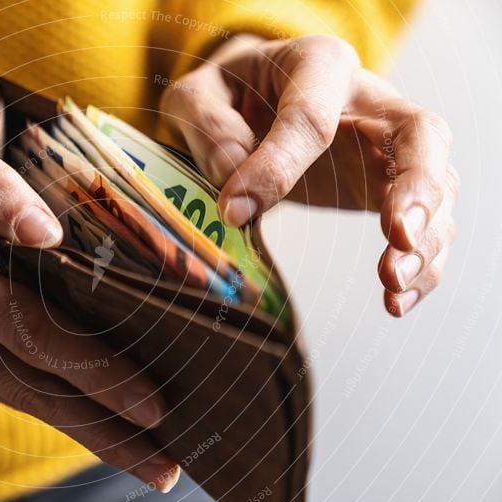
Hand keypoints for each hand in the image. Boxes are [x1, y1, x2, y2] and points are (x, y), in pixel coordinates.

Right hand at [0, 109, 178, 490]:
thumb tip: (48, 231)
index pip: (29, 330)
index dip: (93, 371)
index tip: (154, 408)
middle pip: (30, 388)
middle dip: (105, 433)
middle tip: (169, 472)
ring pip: (14, 394)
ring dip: (84, 428)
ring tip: (147, 458)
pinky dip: (44, 396)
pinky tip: (91, 411)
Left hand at [160, 34, 457, 316]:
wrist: (253, 97)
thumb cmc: (229, 95)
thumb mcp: (198, 96)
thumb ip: (208, 125)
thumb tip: (233, 171)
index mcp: (317, 66)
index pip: (311, 117)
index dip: (276, 167)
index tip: (235, 211)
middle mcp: (369, 100)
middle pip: (419, 134)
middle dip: (416, 187)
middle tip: (399, 237)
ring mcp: (387, 144)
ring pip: (437, 183)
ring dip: (425, 238)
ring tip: (393, 285)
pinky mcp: (388, 185)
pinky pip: (424, 221)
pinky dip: (420, 262)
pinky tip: (397, 300)